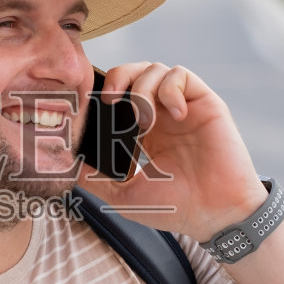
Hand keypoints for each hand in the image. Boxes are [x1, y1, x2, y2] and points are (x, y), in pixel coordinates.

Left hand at [78, 62, 264, 242]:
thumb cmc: (177, 208)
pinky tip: (173, 114)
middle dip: (117, 77)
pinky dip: (170, 88)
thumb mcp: (126, 195)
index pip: (120, 95)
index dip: (104, 93)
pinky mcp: (205, 103)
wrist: (215, 214)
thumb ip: (96, 180)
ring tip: (145, 120)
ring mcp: (184, 107)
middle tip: (109, 99)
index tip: (91, 109)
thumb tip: (67, 167)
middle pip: (135, 73)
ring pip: (156, 69)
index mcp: (145, 132)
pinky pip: (181, 75)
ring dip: (142, 88)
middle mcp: (163, 115)